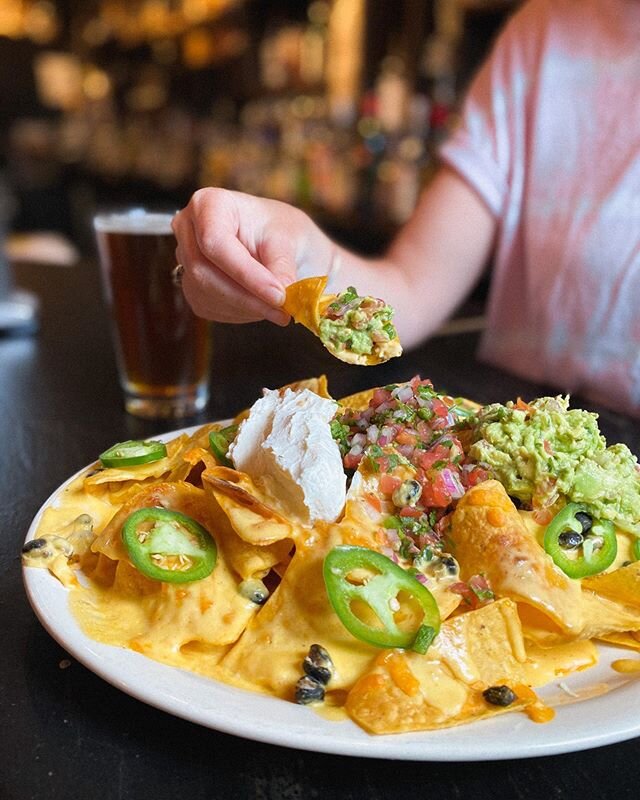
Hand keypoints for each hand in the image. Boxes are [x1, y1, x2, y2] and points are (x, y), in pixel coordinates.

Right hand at [172, 188, 335, 324]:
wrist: (275, 243)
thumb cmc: (279, 230)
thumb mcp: (287, 239)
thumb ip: (282, 265)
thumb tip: (281, 294)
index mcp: (208, 204)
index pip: (215, 242)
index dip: (246, 274)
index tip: (278, 295)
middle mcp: (188, 229)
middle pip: (204, 272)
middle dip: (247, 297)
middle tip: (283, 310)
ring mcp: (185, 259)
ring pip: (206, 294)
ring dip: (246, 308)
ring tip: (279, 309)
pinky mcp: (191, 286)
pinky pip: (209, 307)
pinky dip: (240, 313)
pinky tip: (261, 306)